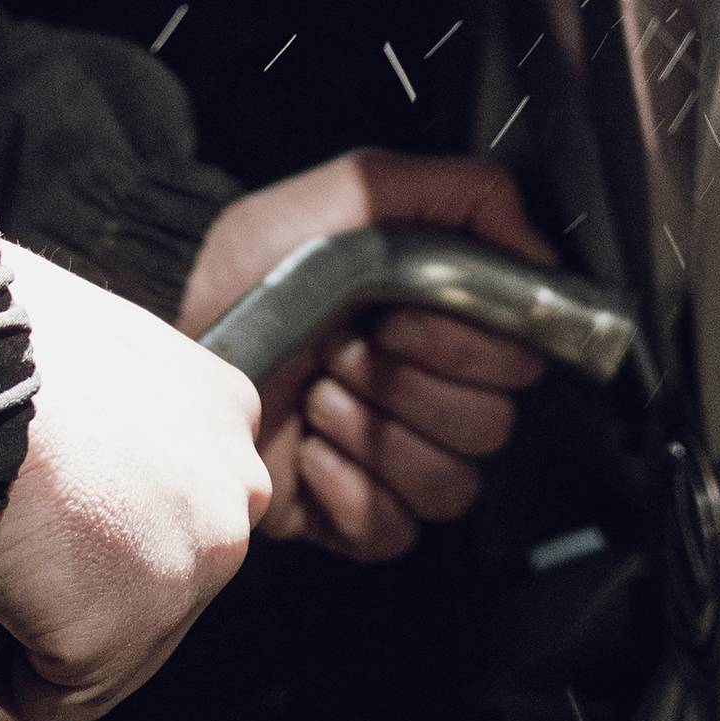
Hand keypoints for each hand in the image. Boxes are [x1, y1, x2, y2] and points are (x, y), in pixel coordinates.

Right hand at [0, 242, 269, 720]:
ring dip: (26, 647)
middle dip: (72, 597)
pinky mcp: (118, 637)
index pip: (171, 504)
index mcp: (225, 413)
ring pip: (107, 653)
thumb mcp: (81, 350)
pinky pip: (47, 702)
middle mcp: (233, 493)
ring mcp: (187, 572)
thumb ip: (94, 410)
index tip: (28, 531)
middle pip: (153, 584)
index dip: (96, 533)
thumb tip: (36, 462)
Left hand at [177, 150, 553, 562]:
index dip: (459, 343)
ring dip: (376, 434)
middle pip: (489, 428)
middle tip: (343, 347)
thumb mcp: (365, 190)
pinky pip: (393, 530)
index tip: (396, 312)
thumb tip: (542, 253)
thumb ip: (470, 196)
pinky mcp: (346, 514)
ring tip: (318, 391)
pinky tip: (307, 448)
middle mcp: (429, 395)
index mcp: (446, 326)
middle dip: (407, 384)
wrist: (176, 309)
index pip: (516, 365)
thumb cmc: (262, 252)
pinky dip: (350, 491)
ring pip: (451, 485)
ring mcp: (390, 459)